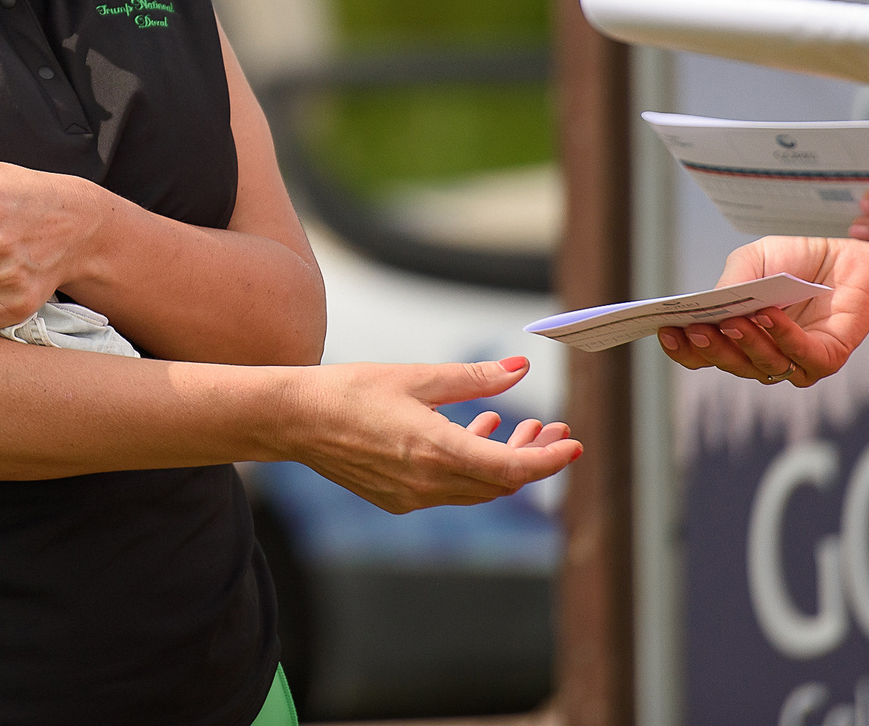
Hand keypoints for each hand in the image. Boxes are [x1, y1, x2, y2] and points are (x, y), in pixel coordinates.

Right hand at [292, 358, 580, 512]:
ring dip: (502, 462)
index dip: (549, 459)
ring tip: (514, 424)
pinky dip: (471, 467)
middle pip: (500, 482)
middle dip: (533, 456)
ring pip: (477, 489)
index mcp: (434, 450)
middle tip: (551, 427)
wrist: (294, 420)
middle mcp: (427, 483)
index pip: (511, 468)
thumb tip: (520, 367)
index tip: (574, 445)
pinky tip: (472, 433)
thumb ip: (473, 378)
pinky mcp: (397, 500)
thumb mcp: (415, 376)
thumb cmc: (348, 390)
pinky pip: (450, 490)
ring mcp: (412, 497)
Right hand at [657, 237, 868, 387]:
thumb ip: (731, 283)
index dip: (682, 349)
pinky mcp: (827, 358)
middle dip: (710, 348)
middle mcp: (764, 353)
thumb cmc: (798, 258)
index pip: (703, 354)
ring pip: (762, 366)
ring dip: (746, 343)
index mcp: (738, 334)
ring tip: (735, 319)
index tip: (664, 330)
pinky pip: (801, 358)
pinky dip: (782, 338)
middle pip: (729, 364)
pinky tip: (769, 316)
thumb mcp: (753, 261)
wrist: (850, 251)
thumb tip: (710, 308)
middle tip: (695, 328)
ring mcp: (795, 360)